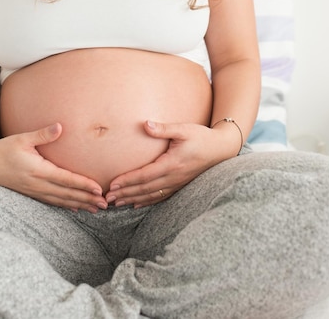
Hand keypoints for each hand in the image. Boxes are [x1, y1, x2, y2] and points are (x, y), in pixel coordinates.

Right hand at [0, 123, 107, 212]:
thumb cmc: (4, 149)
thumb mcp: (22, 138)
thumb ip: (42, 134)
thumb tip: (60, 126)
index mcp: (38, 170)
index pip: (66, 179)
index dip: (83, 185)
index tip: (98, 189)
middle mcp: (38, 184)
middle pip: (67, 194)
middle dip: (87, 199)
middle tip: (106, 204)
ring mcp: (34, 191)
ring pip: (61, 200)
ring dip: (80, 204)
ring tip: (96, 209)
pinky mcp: (31, 193)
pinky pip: (52, 202)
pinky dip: (66, 205)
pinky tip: (76, 208)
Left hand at [105, 120, 227, 207]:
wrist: (221, 149)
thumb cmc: (202, 137)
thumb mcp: (184, 129)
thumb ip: (163, 129)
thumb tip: (145, 124)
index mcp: (172, 164)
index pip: (145, 175)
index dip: (128, 181)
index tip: (113, 184)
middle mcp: (173, 177)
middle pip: (144, 189)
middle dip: (125, 193)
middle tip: (107, 198)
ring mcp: (177, 183)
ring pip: (151, 195)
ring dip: (132, 199)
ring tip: (116, 203)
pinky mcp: (180, 185)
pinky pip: (160, 196)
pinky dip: (146, 201)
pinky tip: (136, 204)